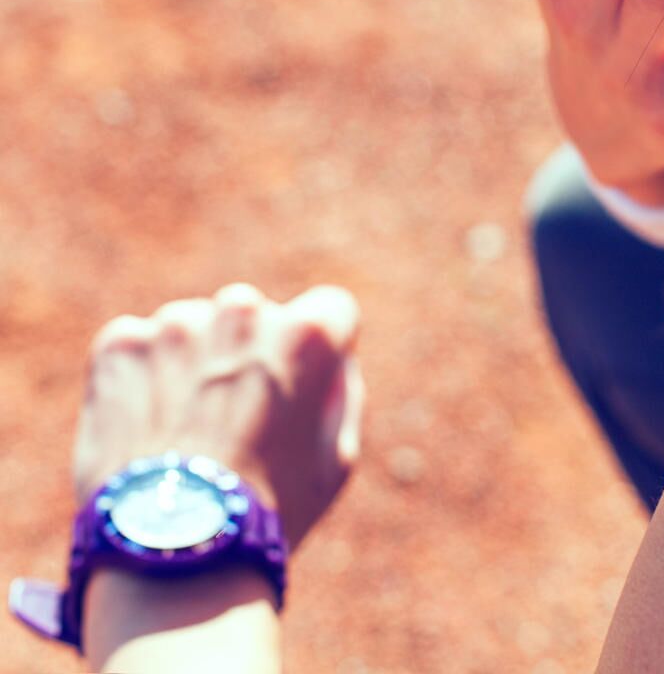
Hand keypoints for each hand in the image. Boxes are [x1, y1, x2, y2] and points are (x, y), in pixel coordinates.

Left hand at [73, 283, 362, 551]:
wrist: (173, 553)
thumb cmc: (269, 512)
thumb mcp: (336, 459)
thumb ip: (341, 391)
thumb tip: (333, 358)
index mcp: (307, 332)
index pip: (329, 311)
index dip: (318, 354)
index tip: (298, 389)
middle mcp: (243, 310)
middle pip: (252, 318)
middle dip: (246, 355)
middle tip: (233, 421)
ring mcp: (177, 323)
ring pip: (192, 332)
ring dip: (191, 366)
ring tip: (183, 435)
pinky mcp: (123, 343)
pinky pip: (139, 347)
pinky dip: (141, 379)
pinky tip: (147, 431)